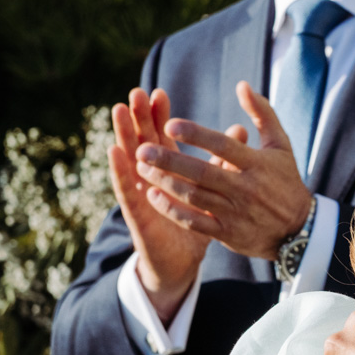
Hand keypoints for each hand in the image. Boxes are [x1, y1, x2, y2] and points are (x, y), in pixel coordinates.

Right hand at [109, 88, 209, 322]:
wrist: (182, 262)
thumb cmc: (196, 223)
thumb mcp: (212, 190)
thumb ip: (223, 161)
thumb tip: (239, 133)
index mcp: (169, 171)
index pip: (162, 137)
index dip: (159, 116)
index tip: (159, 93)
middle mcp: (150, 178)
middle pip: (143, 142)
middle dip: (138, 118)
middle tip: (135, 93)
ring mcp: (140, 195)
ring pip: (129, 160)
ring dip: (123, 135)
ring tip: (117, 111)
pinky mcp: (137, 215)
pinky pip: (126, 191)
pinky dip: (119, 171)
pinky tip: (114, 152)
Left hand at [132, 81, 315, 261]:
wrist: (300, 229)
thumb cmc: (286, 180)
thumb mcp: (281, 145)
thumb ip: (262, 113)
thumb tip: (242, 85)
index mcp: (257, 164)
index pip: (223, 146)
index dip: (196, 135)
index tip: (169, 124)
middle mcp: (246, 188)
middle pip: (202, 172)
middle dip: (169, 161)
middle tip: (142, 150)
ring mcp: (236, 213)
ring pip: (194, 196)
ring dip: (165, 182)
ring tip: (141, 169)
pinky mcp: (229, 233)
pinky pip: (196, 222)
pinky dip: (173, 211)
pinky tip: (153, 196)